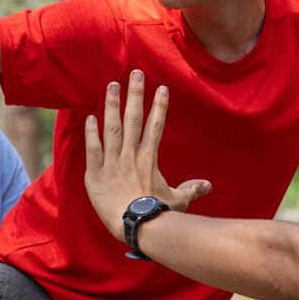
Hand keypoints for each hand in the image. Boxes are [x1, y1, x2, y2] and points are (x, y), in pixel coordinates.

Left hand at [82, 73, 211, 239]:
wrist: (135, 226)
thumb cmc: (158, 215)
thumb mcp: (177, 201)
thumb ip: (190, 190)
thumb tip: (208, 186)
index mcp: (149, 159)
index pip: (155, 126)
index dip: (159, 106)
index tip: (161, 88)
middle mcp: (130, 156)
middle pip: (134, 119)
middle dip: (135, 94)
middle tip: (136, 73)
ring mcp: (112, 163)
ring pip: (112, 128)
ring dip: (112, 105)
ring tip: (112, 85)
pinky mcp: (96, 174)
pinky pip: (93, 149)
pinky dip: (91, 133)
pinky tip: (90, 117)